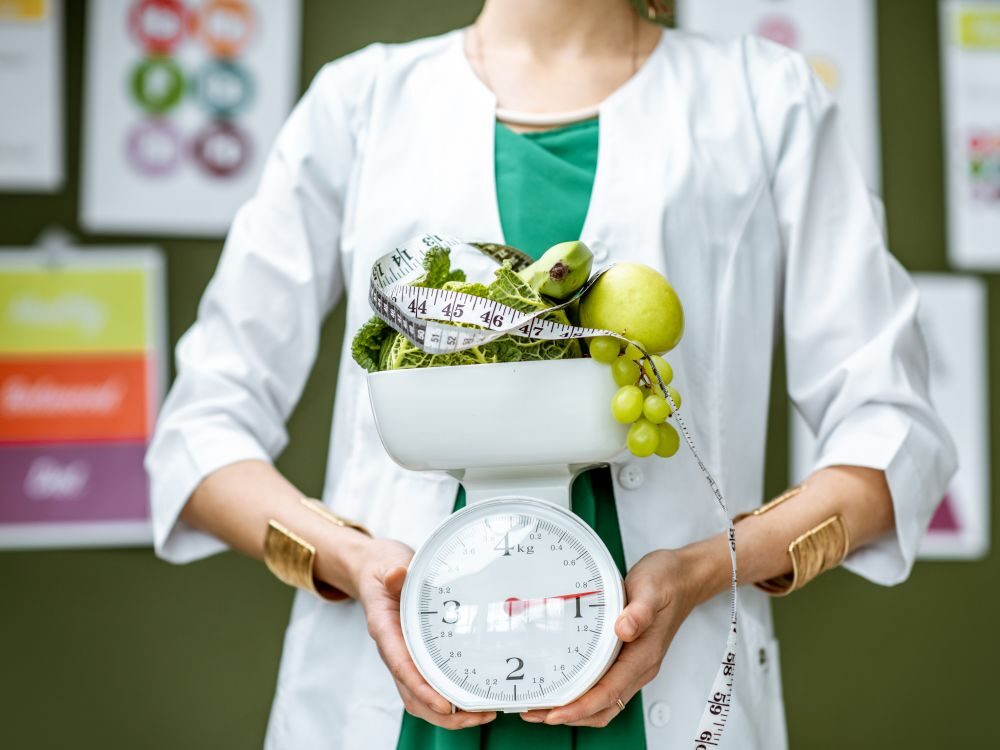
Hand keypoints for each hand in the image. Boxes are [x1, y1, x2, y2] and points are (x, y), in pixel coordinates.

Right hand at [354, 538, 496, 729]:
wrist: (377, 572)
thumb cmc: (384, 571)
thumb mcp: (388, 565)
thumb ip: (393, 573)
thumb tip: (398, 574)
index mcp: (386, 631)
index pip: (401, 666)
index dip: (422, 688)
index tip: (443, 705)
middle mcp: (395, 651)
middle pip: (413, 695)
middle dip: (443, 714)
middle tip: (478, 715)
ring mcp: (406, 657)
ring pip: (421, 698)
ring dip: (450, 714)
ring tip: (483, 714)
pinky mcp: (417, 656)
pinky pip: (430, 686)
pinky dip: (450, 700)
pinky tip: (474, 700)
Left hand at [521, 548, 706, 727]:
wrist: (683, 578)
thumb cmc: (667, 582)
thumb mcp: (652, 588)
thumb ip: (639, 610)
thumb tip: (624, 628)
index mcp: (644, 655)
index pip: (609, 693)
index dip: (580, 707)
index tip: (554, 713)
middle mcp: (639, 667)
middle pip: (602, 708)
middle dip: (569, 715)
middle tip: (534, 712)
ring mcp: (633, 665)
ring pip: (603, 703)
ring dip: (573, 710)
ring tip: (541, 705)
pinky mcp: (627, 658)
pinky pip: (604, 688)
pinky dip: (581, 695)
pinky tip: (563, 686)